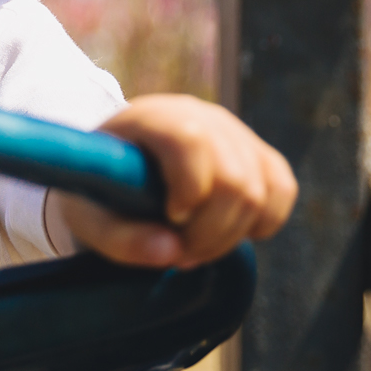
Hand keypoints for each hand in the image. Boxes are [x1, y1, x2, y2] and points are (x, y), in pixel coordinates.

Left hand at [53, 94, 295, 269]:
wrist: (119, 168)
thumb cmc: (100, 192)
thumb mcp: (88, 217)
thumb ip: (119, 237)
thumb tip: (171, 252)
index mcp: (153, 118)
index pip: (192, 141)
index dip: (189, 189)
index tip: (169, 218)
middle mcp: (201, 116)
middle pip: (234, 180)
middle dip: (209, 234)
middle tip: (179, 255)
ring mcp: (234, 132)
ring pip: (261, 192)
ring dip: (231, 237)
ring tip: (194, 248)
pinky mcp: (257, 153)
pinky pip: (282, 190)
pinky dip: (262, 222)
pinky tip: (227, 230)